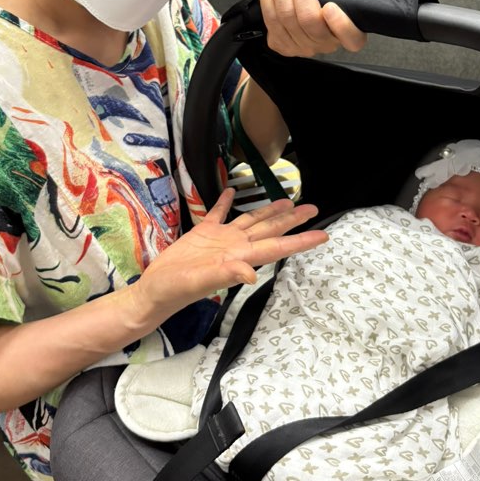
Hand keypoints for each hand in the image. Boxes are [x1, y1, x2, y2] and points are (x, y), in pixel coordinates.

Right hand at [127, 190, 328, 330]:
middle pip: (270, 230)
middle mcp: (235, 246)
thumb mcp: (200, 282)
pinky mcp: (203, 233)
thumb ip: (226, 276)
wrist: (155, 290)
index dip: (301, 241)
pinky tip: (233, 190)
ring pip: (251, 220)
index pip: (278, 247)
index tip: (323, 236)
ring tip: (287, 200)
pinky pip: (218, 213)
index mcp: (239, 256)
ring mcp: (220, 239)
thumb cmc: (177, 289)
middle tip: (313, 208)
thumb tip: (251, 274)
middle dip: (293, 220)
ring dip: (269, 211)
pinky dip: (226, 202)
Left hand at [260, 0, 366, 56]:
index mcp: (351, 32)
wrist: (303, 8)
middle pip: (308, 18)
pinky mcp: (283, 46)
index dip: (339, 23)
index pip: (350, 37)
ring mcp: (304, 48)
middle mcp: (327, 45)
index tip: (329, 6)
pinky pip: (270, 18)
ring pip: (286, 15)